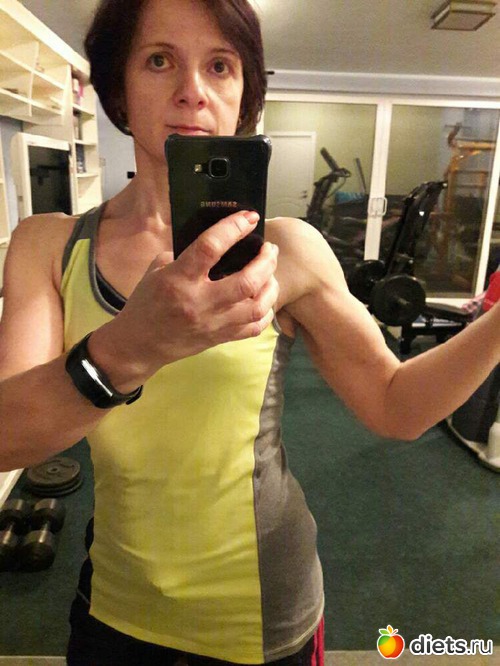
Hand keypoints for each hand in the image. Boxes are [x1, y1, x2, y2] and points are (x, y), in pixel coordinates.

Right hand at [91, 211, 278, 388]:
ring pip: (257, 306)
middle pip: (247, 281)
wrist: (139, 344)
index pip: (210, 248)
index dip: (233, 228)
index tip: (249, 217)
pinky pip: (254, 327)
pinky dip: (266, 311)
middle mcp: (200, 302)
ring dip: (271, 285)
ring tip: (270, 272)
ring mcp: (213, 323)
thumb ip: (184, 254)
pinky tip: (264, 298)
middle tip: (269, 248)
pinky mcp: (220, 338)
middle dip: (265, 260)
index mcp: (179, 279)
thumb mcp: (157, 270)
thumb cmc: (147, 303)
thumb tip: (216, 239)